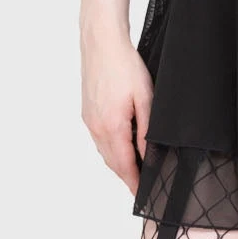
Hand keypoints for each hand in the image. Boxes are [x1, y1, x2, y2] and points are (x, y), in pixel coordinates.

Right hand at [81, 30, 154, 193]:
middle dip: (128, 177)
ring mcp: (89, 121)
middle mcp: (96, 128)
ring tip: (135, 172)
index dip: (135, 183)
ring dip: (119, 165)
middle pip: (113, 163)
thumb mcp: (145, 99)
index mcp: (112, 127)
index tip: (144, 195)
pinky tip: (121, 148)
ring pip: (105, 152)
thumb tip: (150, 157)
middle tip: (142, 187)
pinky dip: (111, 150)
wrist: (101, 43)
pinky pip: (99, 140)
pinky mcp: (87, 113)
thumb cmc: (124, 66)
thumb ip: (147, 131)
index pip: (125, 166)